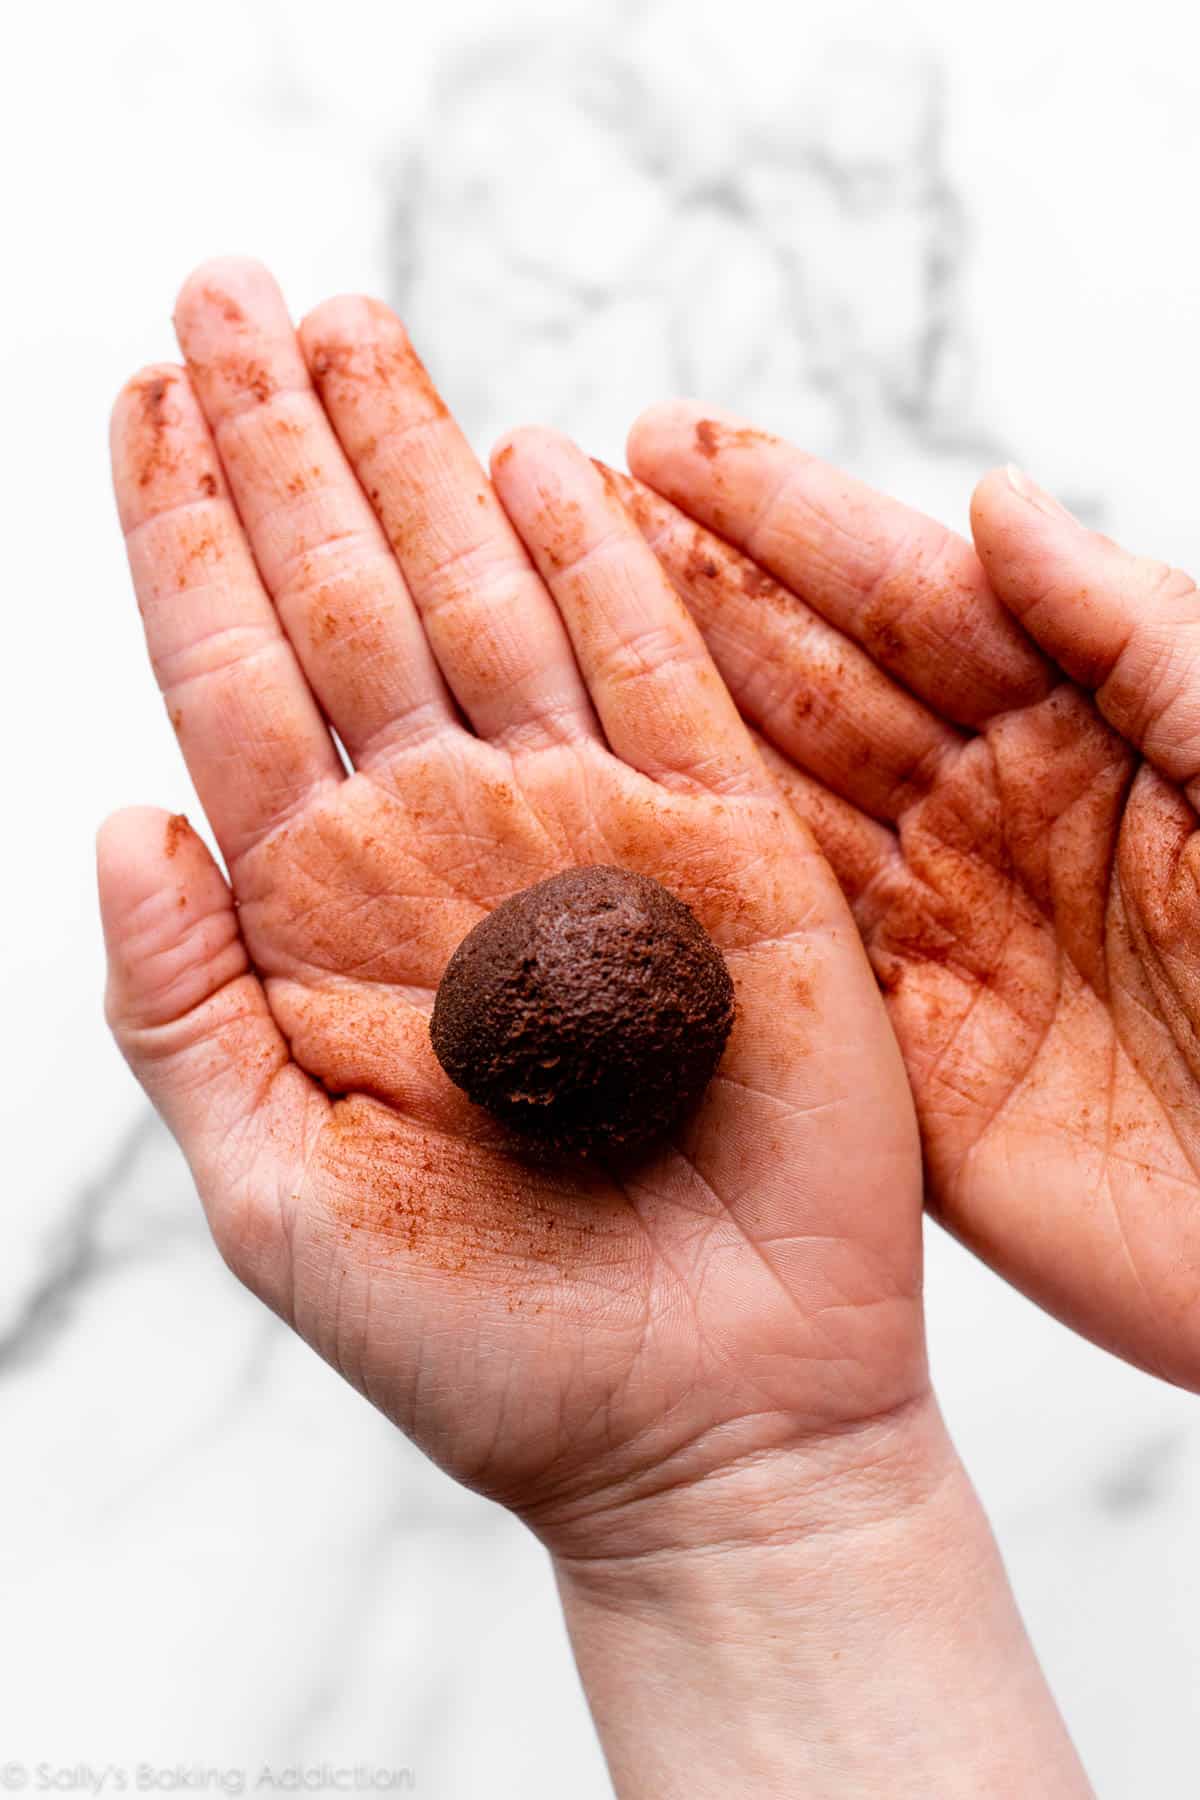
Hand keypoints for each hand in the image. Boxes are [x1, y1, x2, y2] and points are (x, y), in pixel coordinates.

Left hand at [101, 262, 925, 1555]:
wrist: (697, 1423)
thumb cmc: (479, 1341)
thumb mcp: (271, 1195)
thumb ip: (181, 1008)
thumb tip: (117, 818)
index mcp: (323, 907)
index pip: (230, 676)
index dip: (180, 537)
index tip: (140, 398)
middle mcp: (447, 837)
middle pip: (345, 599)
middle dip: (280, 446)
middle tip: (227, 291)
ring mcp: (592, 830)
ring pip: (488, 600)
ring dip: (417, 458)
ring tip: (349, 323)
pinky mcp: (729, 855)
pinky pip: (661, 677)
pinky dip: (603, 570)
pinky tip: (540, 461)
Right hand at [622, 404, 1199, 1386]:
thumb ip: (1138, 633)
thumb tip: (994, 505)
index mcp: (1087, 731)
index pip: (908, 597)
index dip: (784, 518)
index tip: (660, 445)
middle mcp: (993, 821)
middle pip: (810, 687)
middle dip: (685, 599)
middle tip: (548, 515)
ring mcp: (942, 941)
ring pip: (770, 812)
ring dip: (655, 727)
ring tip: (534, 642)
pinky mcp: (912, 1069)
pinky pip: (778, 964)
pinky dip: (689, 898)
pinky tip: (597, 831)